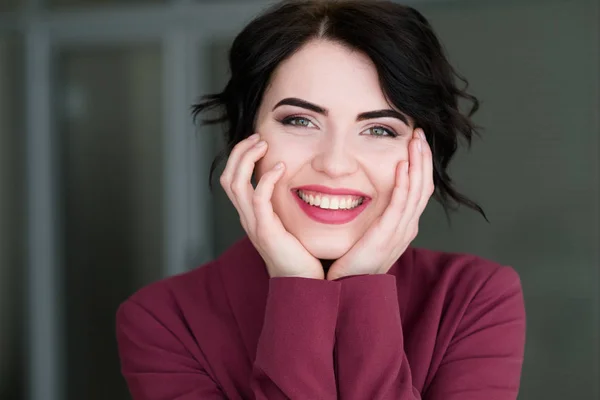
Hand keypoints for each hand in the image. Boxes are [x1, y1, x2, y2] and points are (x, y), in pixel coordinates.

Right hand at [220, 133, 323, 279]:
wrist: (301, 283)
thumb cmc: (299, 253)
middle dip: (239, 152)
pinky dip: (266, 179)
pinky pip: (258, 198)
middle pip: (228, 177)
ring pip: (235, 184)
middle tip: (258, 137)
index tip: (257, 141)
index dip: (240, 157)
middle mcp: (246, 217)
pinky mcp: (265, 230)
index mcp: (250, 214)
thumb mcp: (288, 223)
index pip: (232, 179)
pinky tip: (280, 167)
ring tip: (263, 144)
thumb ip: (285, 205)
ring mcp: (253, 224)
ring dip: (247, 159)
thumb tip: (297, 183)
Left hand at [326, 128, 433, 280]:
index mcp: (403, 226)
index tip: (416, 143)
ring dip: (417, 164)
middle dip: (423, 158)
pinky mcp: (387, 235)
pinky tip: (402, 165)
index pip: (419, 189)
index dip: (420, 165)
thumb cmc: (352, 261)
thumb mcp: (369, 234)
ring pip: (416, 191)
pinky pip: (400, 204)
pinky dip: (404, 183)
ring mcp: (400, 232)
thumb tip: (369, 195)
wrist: (347, 288)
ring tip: (415, 141)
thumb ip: (375, 216)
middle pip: (424, 186)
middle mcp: (407, 227)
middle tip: (420, 134)